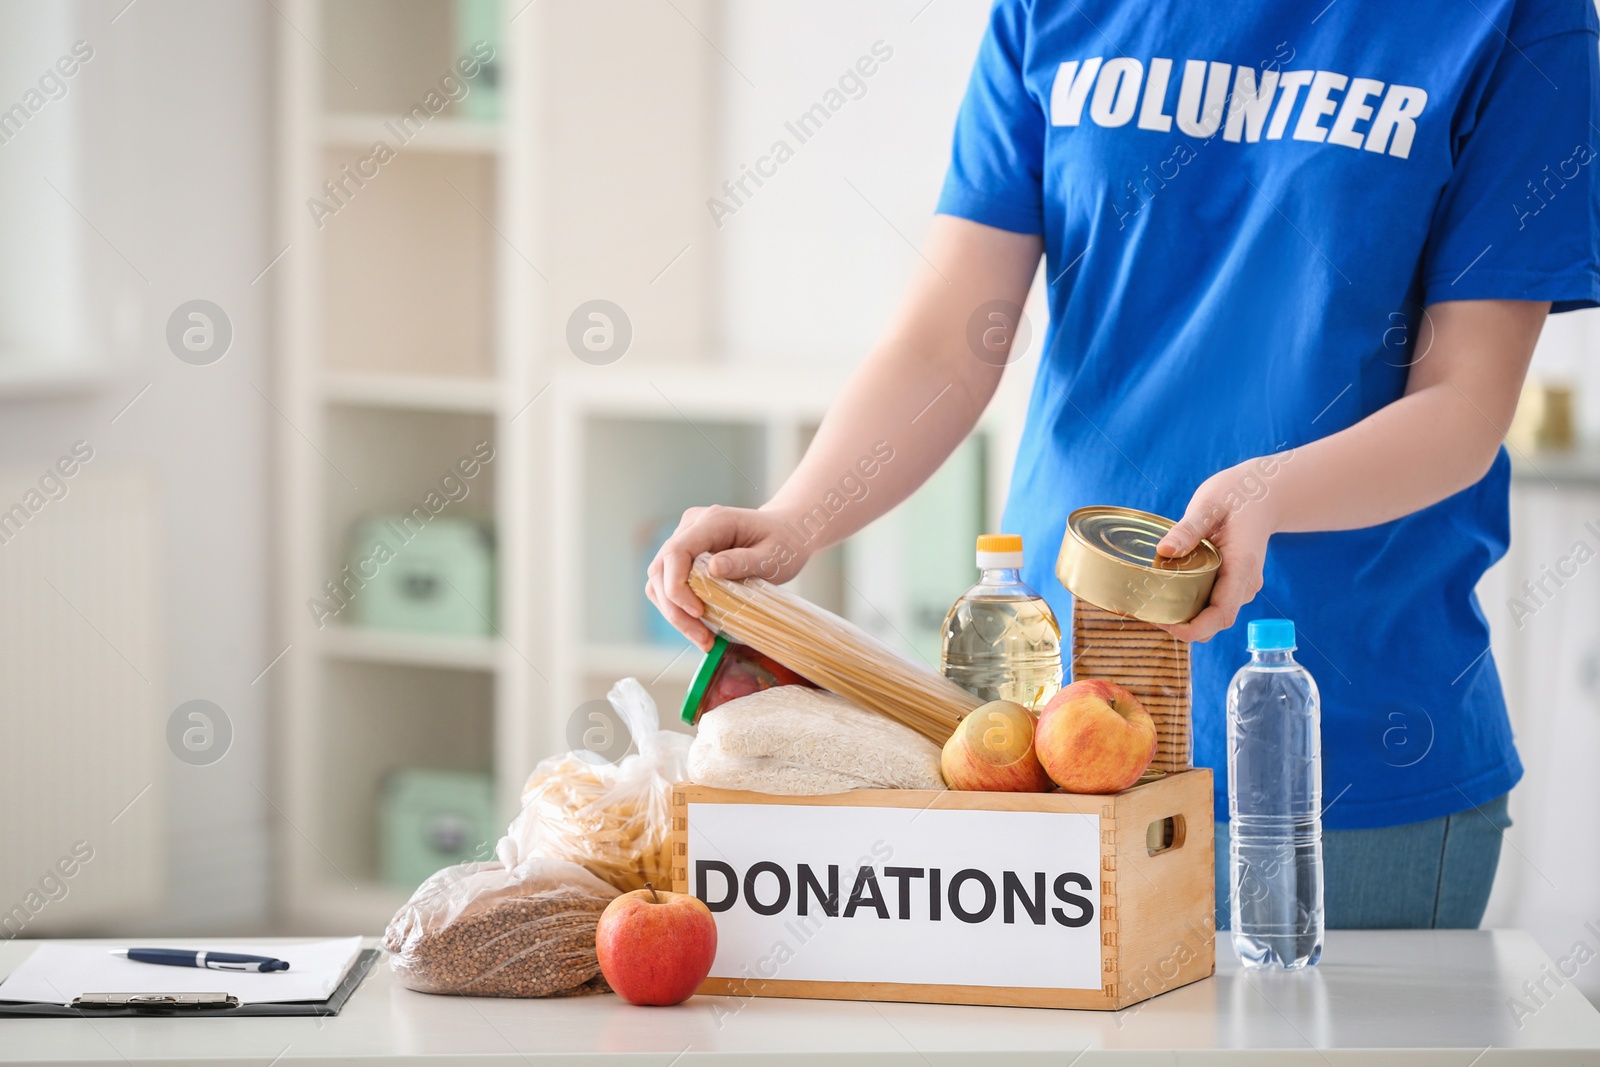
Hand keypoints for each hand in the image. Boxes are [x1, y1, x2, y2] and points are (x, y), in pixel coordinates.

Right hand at [645, 505, 812, 650]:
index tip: (698, 612)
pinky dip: (679, 608)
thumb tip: (713, 569)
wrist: (786, 532)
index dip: (677, 586)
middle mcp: (692, 526)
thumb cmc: (784, 543)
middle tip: (702, 638)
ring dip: (674, 612)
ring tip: (702, 638)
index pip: (676, 551)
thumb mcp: (773, 555)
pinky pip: (669, 584)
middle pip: (661, 569)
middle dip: (674, 608)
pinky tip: (700, 627)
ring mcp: (686, 539)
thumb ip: (744, 560)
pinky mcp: (686, 555)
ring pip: (659, 579)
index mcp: (714, 521)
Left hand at [1154, 459, 1284, 642]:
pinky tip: (1169, 595)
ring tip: (1154, 605)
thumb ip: (1187, 529)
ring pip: (1214, 617)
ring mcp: (1242, 586)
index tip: (1166, 625)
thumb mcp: (1208, 504)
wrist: (1263, 494)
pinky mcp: (1234, 584)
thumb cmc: (1236, 495)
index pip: (1222, 613)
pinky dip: (1193, 607)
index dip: (1194, 628)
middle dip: (1184, 627)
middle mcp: (1246, 583)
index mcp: (1242, 566)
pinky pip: (1214, 605)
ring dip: (1187, 619)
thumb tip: (1164, 551)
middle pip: (1216, 622)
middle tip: (1149, 615)